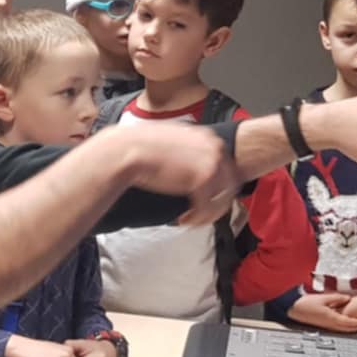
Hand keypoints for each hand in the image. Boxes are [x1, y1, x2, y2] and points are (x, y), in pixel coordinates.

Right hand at [108, 120, 237, 225]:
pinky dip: (197, 219)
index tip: (207, 197)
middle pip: (229, 184)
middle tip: (201, 213)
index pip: (225, 167)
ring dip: (207, 214)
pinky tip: (185, 219)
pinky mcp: (201, 181)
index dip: (216, 187)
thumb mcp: (171, 139)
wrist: (127, 150)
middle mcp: (214, 148)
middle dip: (216, 203)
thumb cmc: (139, 145)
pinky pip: (207, 208)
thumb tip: (188, 163)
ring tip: (191, 219)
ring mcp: (211, 164)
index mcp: (207, 137)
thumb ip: (187, 149)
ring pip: (222, 199)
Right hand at [287, 292, 356, 333]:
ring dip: (352, 328)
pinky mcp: (323, 324)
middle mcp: (329, 324)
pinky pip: (337, 328)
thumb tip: (347, 298)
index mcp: (331, 318)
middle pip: (347, 328)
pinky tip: (346, 323)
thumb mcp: (323, 298)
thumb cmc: (305, 303)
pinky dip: (345, 326)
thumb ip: (337, 298)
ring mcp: (326, 325)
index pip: (349, 322)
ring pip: (343, 329)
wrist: (294, 308)